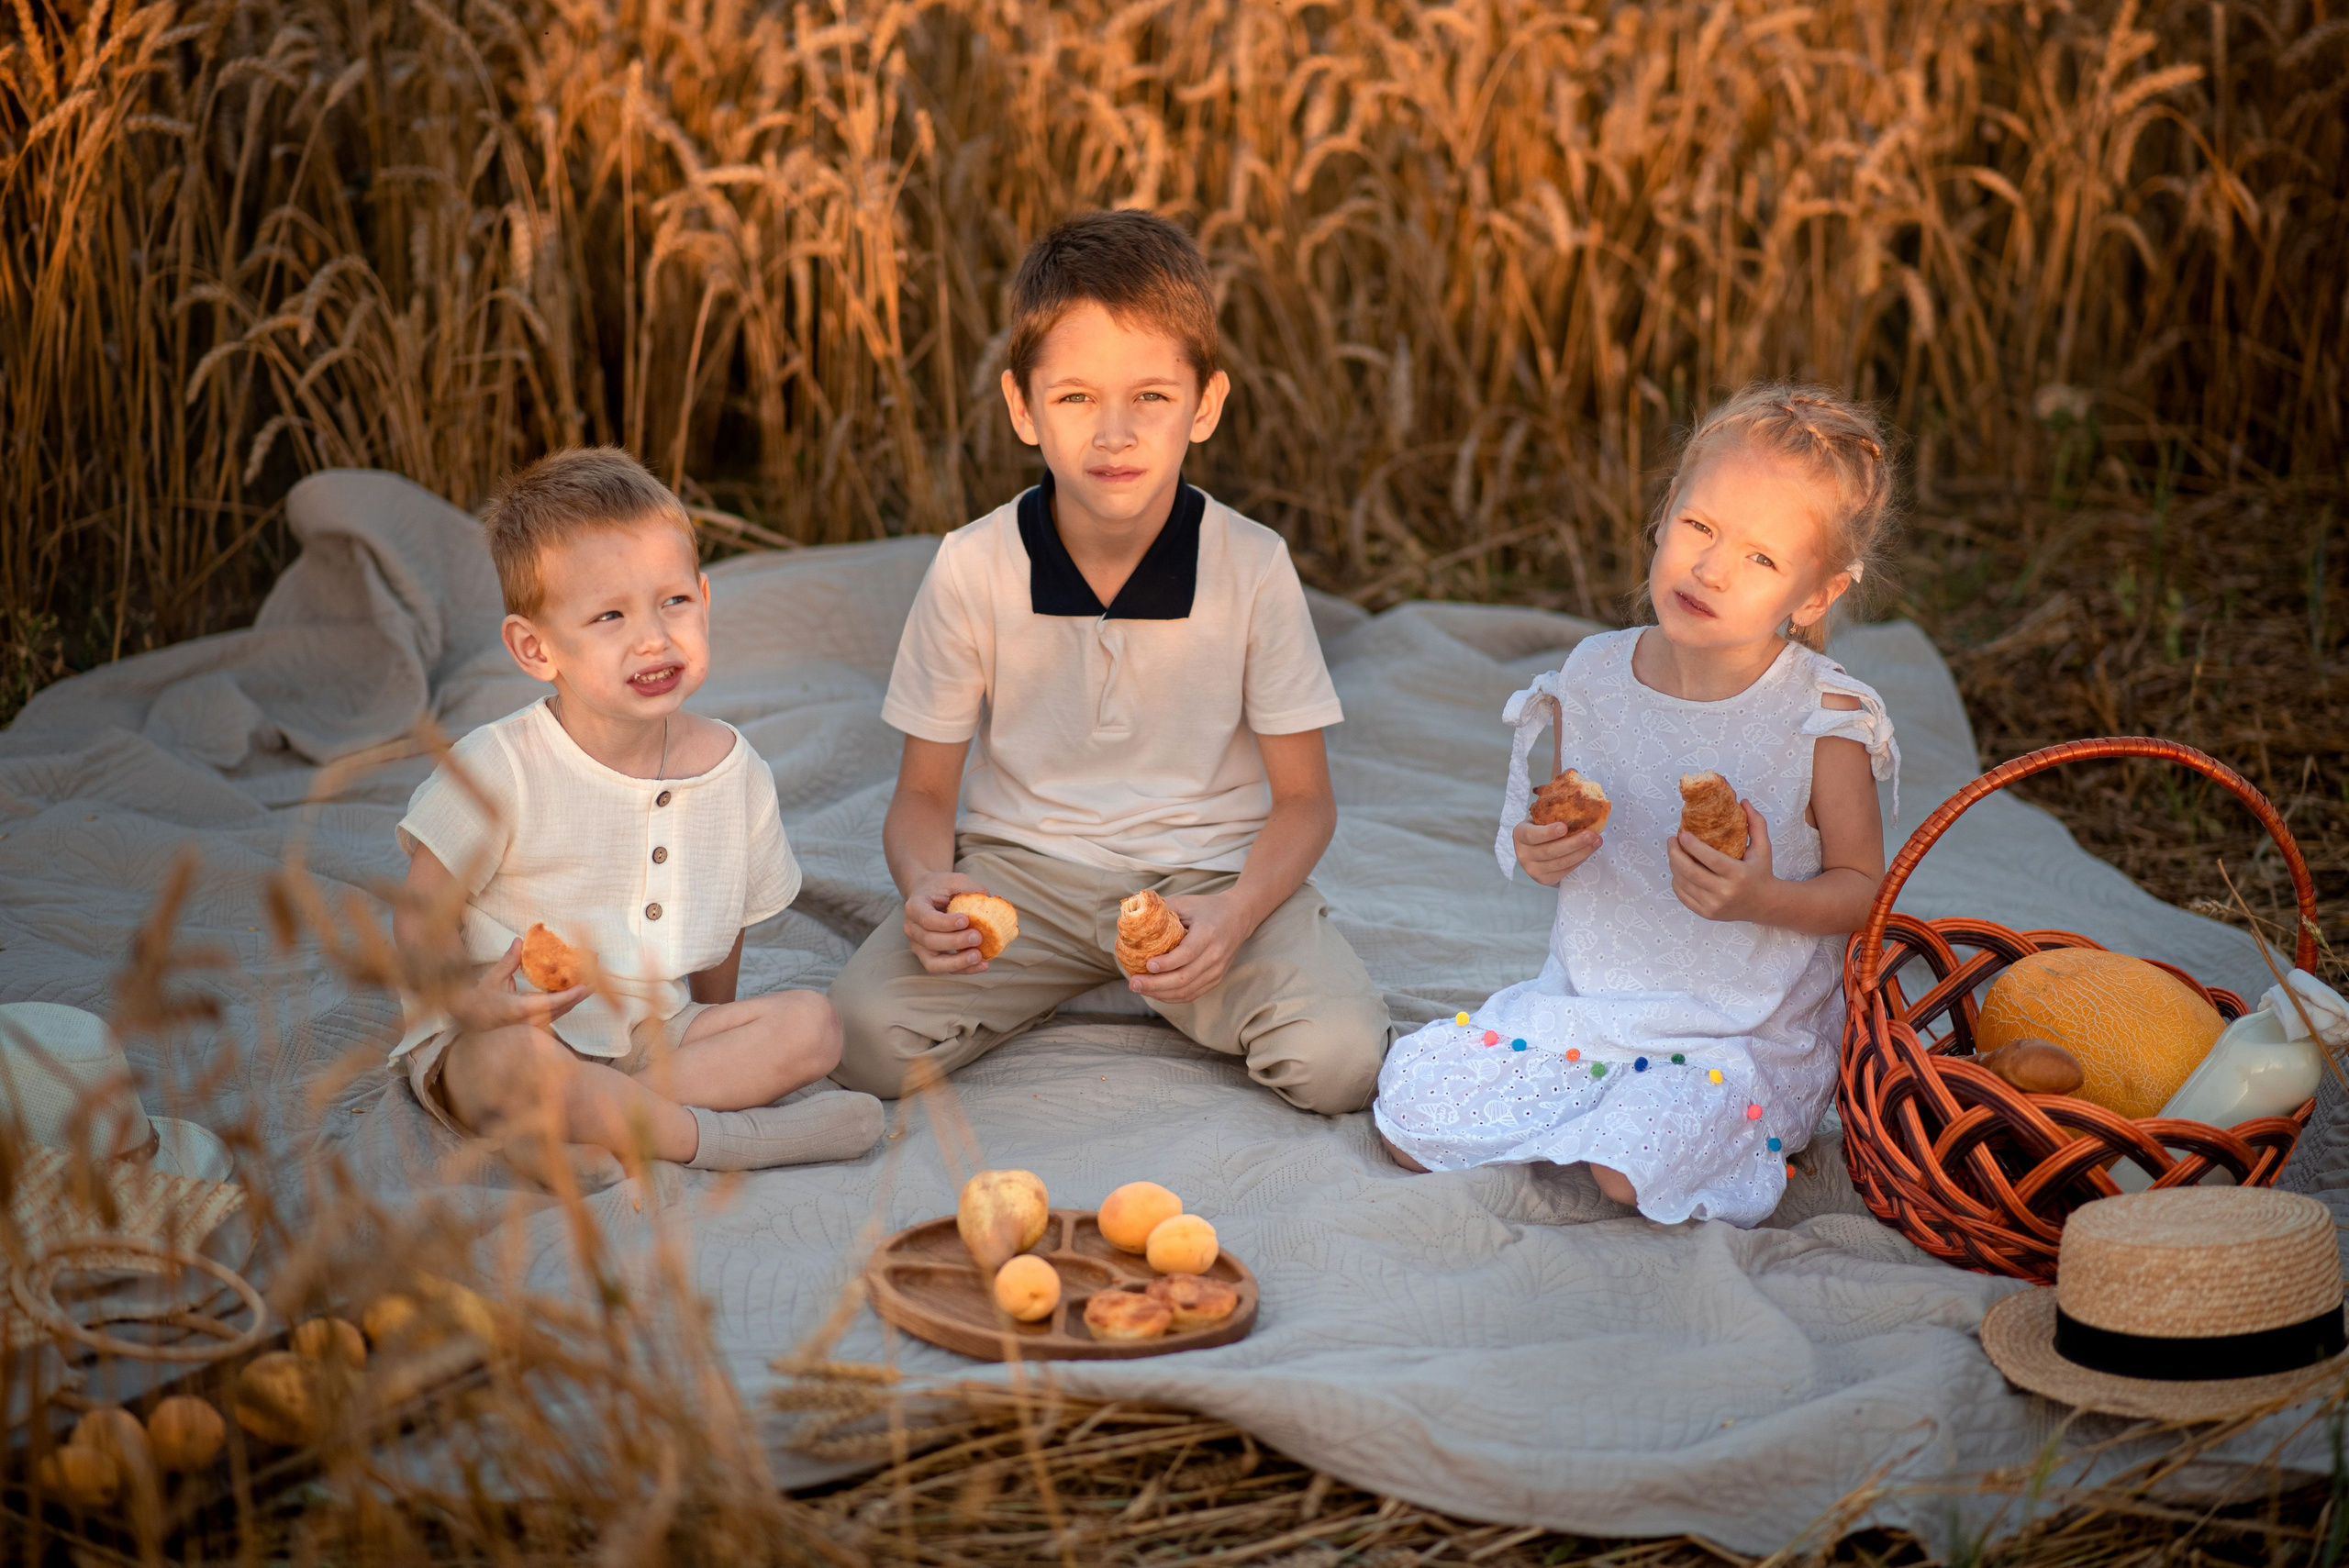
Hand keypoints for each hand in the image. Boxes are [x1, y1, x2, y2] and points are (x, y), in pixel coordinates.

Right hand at [449, 939, 587, 1032]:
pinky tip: (576, 987)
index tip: (586, 985)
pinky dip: (567, 1000)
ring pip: (562, 1011)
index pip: (552, 1003)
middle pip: (564, 1008)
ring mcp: (535, 1027)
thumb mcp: (492, 979)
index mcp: (520, 1010)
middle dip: (582, 992)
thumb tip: (520, 941)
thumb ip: (508, 961)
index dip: (571, 995)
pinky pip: (557, 1012)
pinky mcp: (536, 1026)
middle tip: (597, 975)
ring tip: (592, 979)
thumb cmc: (480, 1001)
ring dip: (577, 996)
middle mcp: (531, 1021)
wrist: (471, 1022)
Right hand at [902, 871, 992, 974]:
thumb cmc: (941, 887)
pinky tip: (982, 965)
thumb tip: (988, 899)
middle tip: (978, 937)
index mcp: (914, 907)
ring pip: (933, 962)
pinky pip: (944, 969)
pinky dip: (963, 969)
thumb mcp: (954, 880)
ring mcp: (918, 946)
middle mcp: (912, 929)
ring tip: (979, 956)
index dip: (945, 923)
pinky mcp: (929, 957)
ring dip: (958, 962)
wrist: (927, 895)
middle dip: (955, 942)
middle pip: (930, 941)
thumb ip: (970, 887)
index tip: (966, 920)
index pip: (925, 918)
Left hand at [1127, 892, 1245, 1004]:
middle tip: (1133, 983)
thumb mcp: (1185, 902)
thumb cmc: (1207, 908)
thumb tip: (1133, 921)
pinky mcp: (1216, 979)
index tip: (1147, 965)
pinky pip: (1192, 994)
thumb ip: (1161, 911)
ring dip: (1160, 993)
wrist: (1239, 916)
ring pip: (1187, 990)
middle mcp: (1215, 955)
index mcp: (1208, 933)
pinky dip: (1171, 997)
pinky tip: (1155, 992)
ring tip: (1139, 988)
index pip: (1187, 954)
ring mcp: (1217, 970)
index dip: (1166, 963)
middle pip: (1184, 978)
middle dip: (1156, 984)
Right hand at [1513, 819, 1601, 885]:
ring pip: (1560, 862)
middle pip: (1549, 851)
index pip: (1531, 835)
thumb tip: (1581, 801)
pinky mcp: (1544, 880)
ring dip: (1581, 852)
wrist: (1537, 850)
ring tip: (1597, 841)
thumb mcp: (1542, 818)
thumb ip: (1553, 812)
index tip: (1564, 827)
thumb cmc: (1543, 827)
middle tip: (1591, 834)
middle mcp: (1523, 854)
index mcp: (1520, 834)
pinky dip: (1579, 860)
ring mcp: (1532, 870)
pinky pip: (1565, 871)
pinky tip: (1589, 850)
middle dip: (1573, 843)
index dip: (1547, 832)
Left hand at [1667, 802, 1777, 922]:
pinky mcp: (1706, 913)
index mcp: (1738, 875)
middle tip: (1671, 840)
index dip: (1691, 844)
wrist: (1765, 905)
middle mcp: (1724, 892)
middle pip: (1689, 871)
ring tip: (1674, 852)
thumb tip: (1742, 801)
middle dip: (1674, 853)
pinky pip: (1683, 895)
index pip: (1708, 858)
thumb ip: (1755, 823)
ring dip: (1674, 865)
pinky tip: (1678, 870)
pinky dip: (1677, 881)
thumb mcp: (1764, 847)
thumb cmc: (1762, 872)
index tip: (1682, 832)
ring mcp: (1714, 905)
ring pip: (1683, 883)